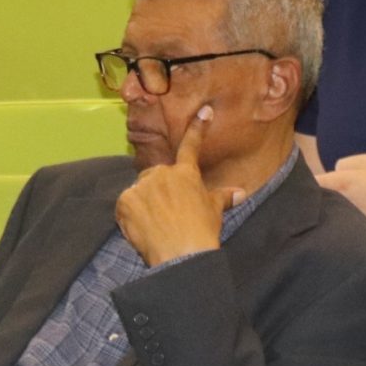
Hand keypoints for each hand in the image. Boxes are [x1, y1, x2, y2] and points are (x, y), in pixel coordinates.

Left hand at [116, 106, 245, 266]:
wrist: (182, 254)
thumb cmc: (202, 233)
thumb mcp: (214, 212)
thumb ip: (223, 197)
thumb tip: (240, 193)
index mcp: (186, 174)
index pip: (192, 146)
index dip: (198, 128)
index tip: (204, 110)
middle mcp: (163, 174)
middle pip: (155, 176)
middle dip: (158, 191)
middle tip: (167, 214)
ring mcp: (143, 186)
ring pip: (139, 191)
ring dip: (143, 204)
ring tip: (155, 226)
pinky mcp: (125, 201)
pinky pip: (125, 206)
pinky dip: (130, 217)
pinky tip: (141, 230)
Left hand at [315, 153, 365, 236]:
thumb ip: (344, 163)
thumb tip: (330, 173)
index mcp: (340, 182)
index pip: (310, 182)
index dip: (307, 182)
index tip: (309, 183)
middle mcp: (336, 201)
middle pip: (312, 200)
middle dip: (314, 198)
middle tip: (321, 197)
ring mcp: (340, 220)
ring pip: (321, 214)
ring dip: (323, 212)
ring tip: (335, 210)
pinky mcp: (344, 235)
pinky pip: (331, 227)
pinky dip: (333, 225)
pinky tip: (343, 223)